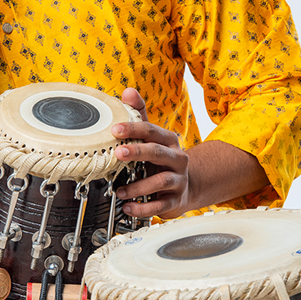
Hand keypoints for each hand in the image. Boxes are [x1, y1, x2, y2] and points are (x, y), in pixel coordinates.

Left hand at [111, 88, 191, 219]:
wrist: (186, 185)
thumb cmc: (161, 158)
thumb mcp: (152, 137)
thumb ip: (139, 115)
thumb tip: (128, 91)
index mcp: (168, 141)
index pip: (152, 130)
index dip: (134, 129)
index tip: (115, 129)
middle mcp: (176, 159)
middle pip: (158, 152)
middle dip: (138, 152)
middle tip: (118, 154)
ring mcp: (178, 180)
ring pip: (161, 181)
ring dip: (138, 186)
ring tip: (120, 191)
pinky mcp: (176, 200)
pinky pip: (161, 205)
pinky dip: (144, 208)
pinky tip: (129, 207)